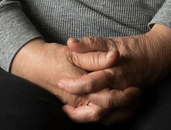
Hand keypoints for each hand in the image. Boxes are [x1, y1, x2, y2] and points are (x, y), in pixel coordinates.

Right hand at [9, 38, 141, 122]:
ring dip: (118, 113)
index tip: (136, 87)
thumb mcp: (74, 53)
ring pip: (101, 117)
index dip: (124, 95)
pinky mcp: (75, 104)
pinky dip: (107, 114)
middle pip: (107, 111)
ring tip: (133, 104)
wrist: (32, 64)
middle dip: (125, 106)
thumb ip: (95, 55)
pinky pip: (93, 116)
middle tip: (138, 94)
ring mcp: (77, 104)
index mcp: (80, 88)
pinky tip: (117, 107)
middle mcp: (79, 100)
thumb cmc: (53, 58)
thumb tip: (114, 55)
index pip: (107, 98)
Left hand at [58, 24, 170, 122]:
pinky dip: (101, 118)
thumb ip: (90, 43)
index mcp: (114, 71)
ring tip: (71, 112)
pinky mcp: (129, 103)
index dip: (74, 84)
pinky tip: (88, 113)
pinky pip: (115, 117)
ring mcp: (125, 98)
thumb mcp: (111, 42)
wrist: (158, 55)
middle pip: (98, 104)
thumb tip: (71, 42)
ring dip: (87, 116)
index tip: (61, 82)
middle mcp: (120, 88)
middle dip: (78, 107)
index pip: (91, 82)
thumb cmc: (133, 48)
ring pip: (106, 115)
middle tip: (64, 104)